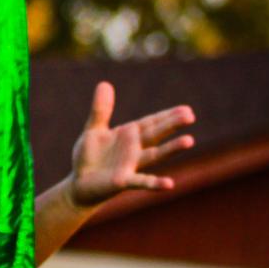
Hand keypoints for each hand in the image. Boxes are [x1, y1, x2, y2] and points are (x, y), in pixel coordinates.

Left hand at [69, 82, 194, 207]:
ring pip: (155, 155)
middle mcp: (135, 149)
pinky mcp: (123, 181)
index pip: (152, 122)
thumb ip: (101, 110)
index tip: (186, 109)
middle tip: (190, 116)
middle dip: (172, 125)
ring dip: (171, 148)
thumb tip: (104, 83)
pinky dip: (154, 183)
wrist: (78, 183)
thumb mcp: (93, 129)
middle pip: (156, 134)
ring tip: (189, 141)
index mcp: (130, 134)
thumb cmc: (89, 156)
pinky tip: (169, 184)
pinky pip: (141, 182)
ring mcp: (131, 165)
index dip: (168, 116)